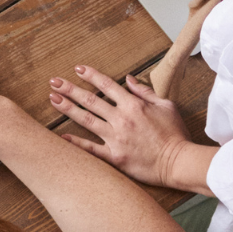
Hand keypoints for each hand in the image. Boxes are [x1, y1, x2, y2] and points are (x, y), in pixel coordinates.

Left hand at [51, 67, 193, 187]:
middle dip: (70, 89)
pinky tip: (62, 136)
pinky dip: (76, 143)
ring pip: (87, 120)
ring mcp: (116, 138)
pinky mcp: (115, 157)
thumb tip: (129, 78)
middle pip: (90, 100)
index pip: (107, 85)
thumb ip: (145, 91)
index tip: (77, 68)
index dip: (91, 75)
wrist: (179, 162)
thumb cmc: (175, 134)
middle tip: (54, 82)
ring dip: (68, 109)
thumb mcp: (166, 105)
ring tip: (53, 99)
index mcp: (133, 105)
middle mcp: (121, 119)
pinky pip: (91, 149)